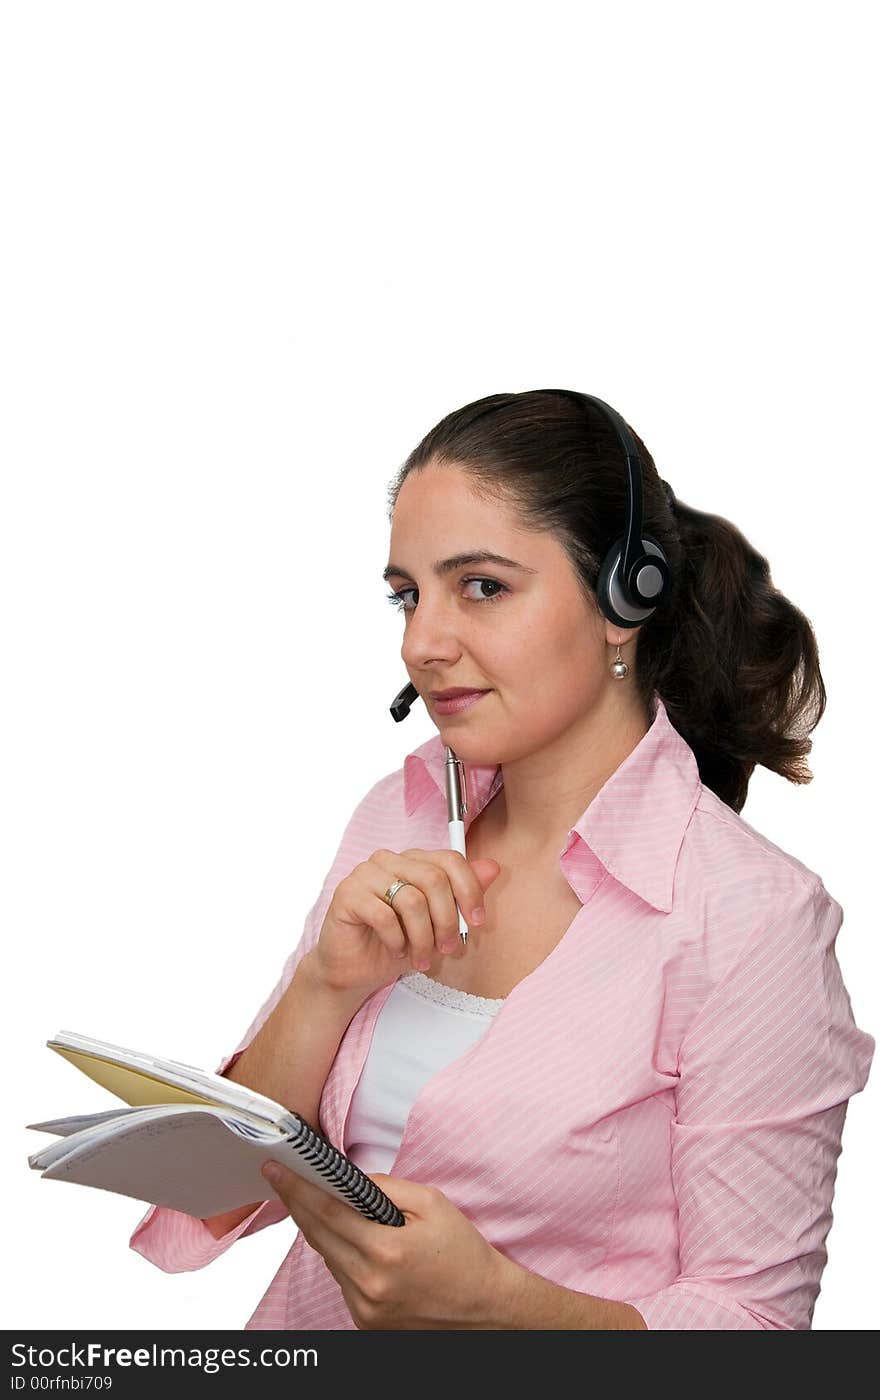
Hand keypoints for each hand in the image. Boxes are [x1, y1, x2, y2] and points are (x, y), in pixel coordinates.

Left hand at [261, 1159, 508, 1329]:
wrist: (485, 1306)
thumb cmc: (463, 1251)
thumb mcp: (432, 1203)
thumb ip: (385, 1187)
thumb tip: (348, 1179)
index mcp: (385, 1250)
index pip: (326, 1211)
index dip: (297, 1188)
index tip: (275, 1169)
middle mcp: (369, 1284)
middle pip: (317, 1236)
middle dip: (298, 1204)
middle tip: (282, 1178)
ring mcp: (365, 1308)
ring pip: (328, 1258)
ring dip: (320, 1231)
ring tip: (317, 1204)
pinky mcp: (366, 1322)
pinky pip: (342, 1280)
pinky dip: (341, 1256)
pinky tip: (351, 1241)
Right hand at [311, 847, 500, 1000]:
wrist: (355, 970)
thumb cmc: (396, 943)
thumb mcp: (438, 923)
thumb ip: (462, 894)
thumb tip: (492, 867)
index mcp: (412, 860)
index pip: (449, 860)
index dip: (469, 890)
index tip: (477, 921)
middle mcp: (388, 860)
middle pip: (433, 879)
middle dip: (448, 920)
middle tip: (448, 948)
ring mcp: (365, 874)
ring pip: (412, 900)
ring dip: (423, 937)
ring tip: (421, 956)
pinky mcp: (347, 894)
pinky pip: (384, 916)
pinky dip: (397, 940)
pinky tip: (396, 950)